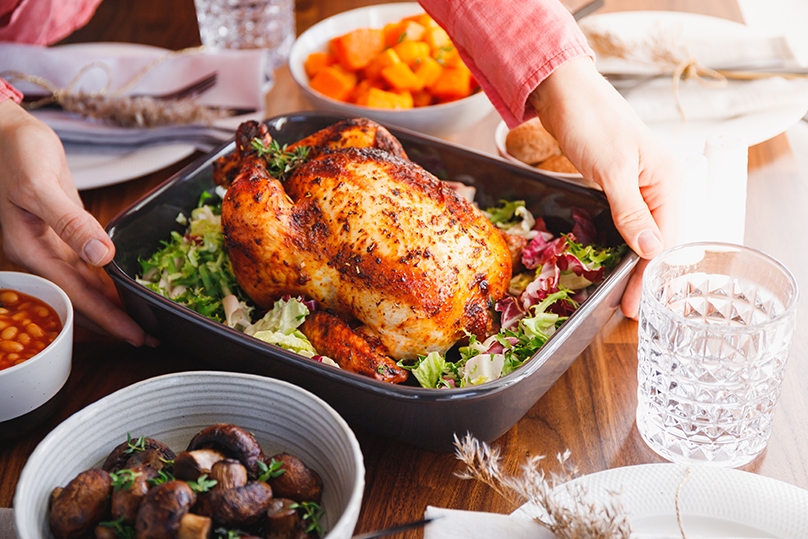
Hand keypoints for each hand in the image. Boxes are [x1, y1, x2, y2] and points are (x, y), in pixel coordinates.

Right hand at [0, 99, 154, 345]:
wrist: (4, 130)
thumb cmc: (14, 153)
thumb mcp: (39, 186)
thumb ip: (70, 222)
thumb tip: (102, 257)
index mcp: (29, 250)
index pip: (76, 295)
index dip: (108, 318)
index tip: (136, 336)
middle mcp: (39, 254)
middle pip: (82, 298)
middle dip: (114, 321)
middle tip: (151, 339)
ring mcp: (51, 244)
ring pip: (86, 285)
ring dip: (113, 304)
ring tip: (143, 321)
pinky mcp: (62, 232)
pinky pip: (86, 266)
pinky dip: (106, 280)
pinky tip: (123, 290)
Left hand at [530, 56, 680, 318]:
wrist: (565, 91)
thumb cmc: (591, 122)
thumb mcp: (611, 171)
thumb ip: (630, 212)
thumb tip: (652, 251)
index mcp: (669, 181)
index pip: (666, 241)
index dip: (649, 275)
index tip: (632, 305)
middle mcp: (661, 185)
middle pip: (657, 240)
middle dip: (643, 275)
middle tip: (625, 308)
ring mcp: (640, 184)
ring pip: (642, 232)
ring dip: (633, 261)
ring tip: (620, 291)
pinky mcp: (619, 183)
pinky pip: (625, 219)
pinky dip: (620, 241)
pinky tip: (612, 258)